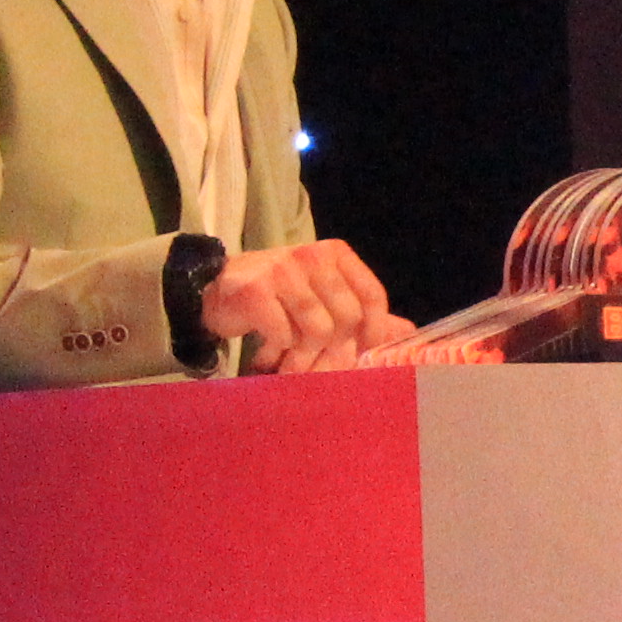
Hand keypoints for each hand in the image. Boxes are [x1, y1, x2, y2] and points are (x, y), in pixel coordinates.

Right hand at [209, 238, 396, 369]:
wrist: (212, 292)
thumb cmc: (276, 298)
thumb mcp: (322, 297)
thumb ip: (362, 312)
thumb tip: (408, 330)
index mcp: (335, 254)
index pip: (372, 295)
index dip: (374, 331)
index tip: (364, 354)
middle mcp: (312, 256)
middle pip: (348, 318)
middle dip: (335, 352)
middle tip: (317, 367)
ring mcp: (282, 270)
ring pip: (318, 330)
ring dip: (305, 357)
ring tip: (290, 363)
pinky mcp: (255, 290)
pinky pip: (285, 335)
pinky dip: (279, 350)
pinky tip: (267, 350)